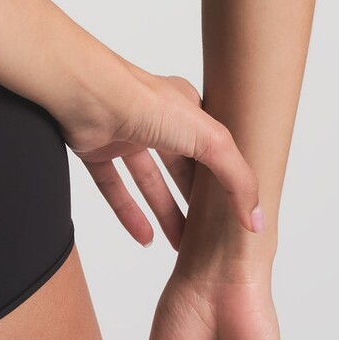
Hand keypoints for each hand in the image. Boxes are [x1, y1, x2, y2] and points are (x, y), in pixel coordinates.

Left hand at [60, 57, 262, 246]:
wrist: (84, 93)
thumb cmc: (145, 102)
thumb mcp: (209, 140)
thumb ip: (236, 178)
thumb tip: (254, 218)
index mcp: (185, 108)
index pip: (211, 147)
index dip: (223, 177)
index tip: (234, 208)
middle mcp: (154, 118)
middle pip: (178, 167)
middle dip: (192, 201)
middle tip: (207, 234)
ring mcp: (123, 133)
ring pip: (147, 180)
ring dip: (163, 212)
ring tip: (179, 245)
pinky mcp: (95, 148)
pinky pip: (114, 187)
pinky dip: (128, 213)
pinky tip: (144, 239)